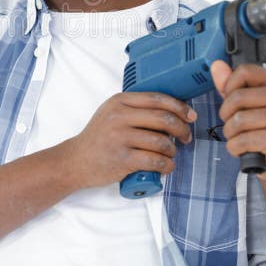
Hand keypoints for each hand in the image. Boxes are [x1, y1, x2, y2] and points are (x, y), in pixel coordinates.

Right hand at [62, 92, 196, 189]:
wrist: (76, 160)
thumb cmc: (98, 138)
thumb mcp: (112, 113)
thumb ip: (135, 108)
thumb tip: (172, 110)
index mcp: (119, 101)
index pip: (157, 98)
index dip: (179, 106)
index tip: (190, 115)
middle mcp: (119, 116)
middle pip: (163, 118)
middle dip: (181, 129)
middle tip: (185, 137)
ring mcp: (120, 137)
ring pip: (161, 141)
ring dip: (172, 150)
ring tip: (170, 154)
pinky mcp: (122, 159)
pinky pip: (155, 160)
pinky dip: (167, 165)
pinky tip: (167, 166)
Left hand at [210, 61, 265, 183]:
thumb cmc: (262, 131)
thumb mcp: (245, 105)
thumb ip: (229, 85)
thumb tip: (216, 65)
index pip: (245, 71)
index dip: (230, 85)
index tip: (231, 99)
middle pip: (238, 96)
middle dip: (226, 114)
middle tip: (233, 123)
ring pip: (238, 120)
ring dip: (230, 133)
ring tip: (239, 137)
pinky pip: (242, 140)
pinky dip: (234, 148)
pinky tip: (244, 149)